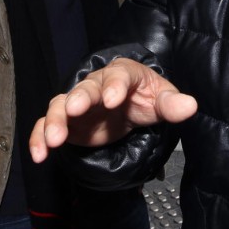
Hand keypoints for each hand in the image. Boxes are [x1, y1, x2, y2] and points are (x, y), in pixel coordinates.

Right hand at [28, 57, 196, 162]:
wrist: (128, 106)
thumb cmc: (145, 98)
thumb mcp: (161, 100)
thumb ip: (171, 104)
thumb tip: (189, 106)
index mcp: (123, 74)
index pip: (119, 76)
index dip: (115, 86)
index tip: (113, 100)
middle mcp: (95, 84)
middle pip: (84, 89)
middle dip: (78, 99)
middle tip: (73, 111)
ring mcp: (77, 103)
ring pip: (60, 106)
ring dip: (54, 121)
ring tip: (54, 140)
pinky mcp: (66, 121)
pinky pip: (46, 126)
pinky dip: (39, 138)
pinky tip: (39, 155)